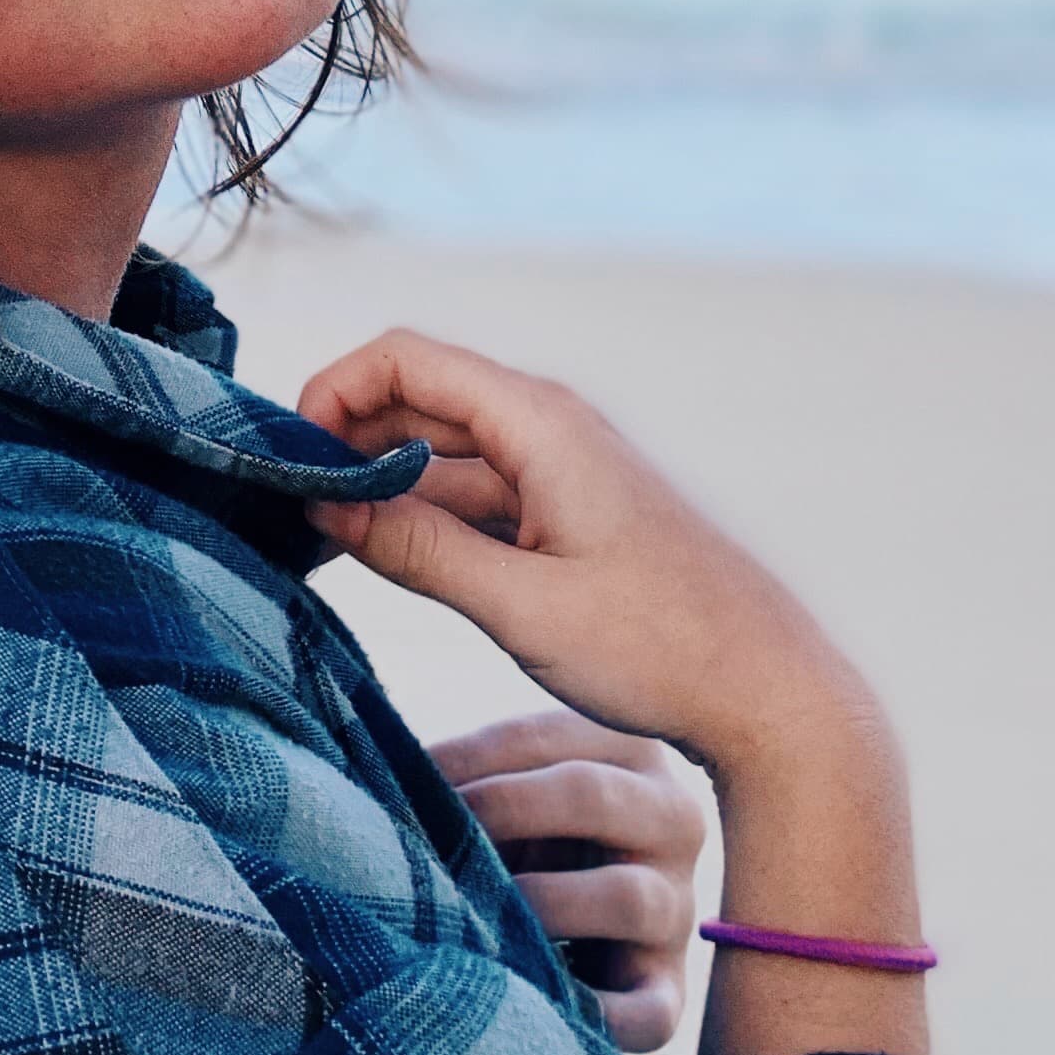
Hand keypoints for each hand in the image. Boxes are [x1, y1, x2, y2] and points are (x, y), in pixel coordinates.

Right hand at [305, 329, 929, 1054]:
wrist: (774, 695)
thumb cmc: (661, 648)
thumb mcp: (522, 606)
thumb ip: (419, 551)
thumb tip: (325, 509)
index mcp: (542, 423)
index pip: (407, 358)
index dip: (333, 390)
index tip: (285, 457)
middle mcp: (549, 430)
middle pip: (418, 401)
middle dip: (343, 441)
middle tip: (280, 507)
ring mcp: (561, 474)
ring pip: (443, 456)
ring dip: (379, 487)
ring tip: (314, 543)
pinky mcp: (569, 519)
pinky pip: (477, 498)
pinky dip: (424, 520)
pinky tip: (382, 563)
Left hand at [430, 709, 702, 1054]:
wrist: (602, 929)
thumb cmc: (535, 837)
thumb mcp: (518, 786)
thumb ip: (472, 774)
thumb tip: (383, 766)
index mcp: (630, 751)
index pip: (544, 737)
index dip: (466, 758)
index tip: (404, 775)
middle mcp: (674, 819)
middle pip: (588, 795)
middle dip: (499, 810)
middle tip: (432, 834)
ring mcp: (677, 908)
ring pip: (625, 896)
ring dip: (540, 904)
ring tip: (479, 915)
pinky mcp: (669, 992)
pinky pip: (647, 1012)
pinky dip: (593, 1015)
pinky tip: (534, 1005)